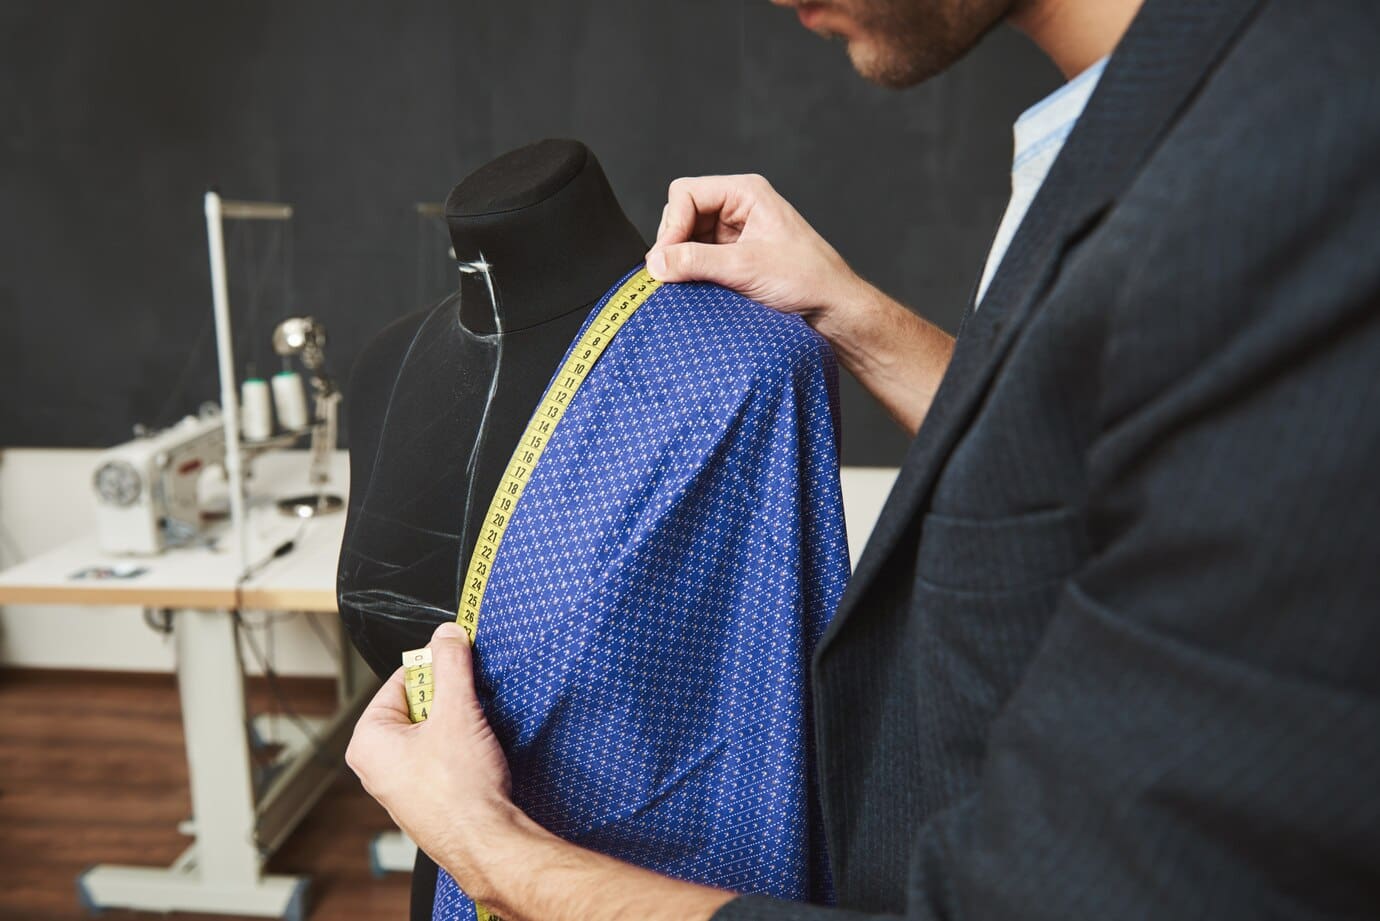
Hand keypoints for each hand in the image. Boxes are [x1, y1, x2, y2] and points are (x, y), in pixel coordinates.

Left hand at [346, 622, 516, 888]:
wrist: (486, 843)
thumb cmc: (460, 791)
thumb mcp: (457, 712)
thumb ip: (451, 664)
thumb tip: (447, 634)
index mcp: (368, 740)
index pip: (401, 680)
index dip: (436, 669)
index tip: (459, 663)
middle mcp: (377, 764)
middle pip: (417, 705)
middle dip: (450, 700)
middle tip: (471, 706)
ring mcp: (400, 784)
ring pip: (432, 731)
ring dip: (459, 724)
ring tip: (476, 735)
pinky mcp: (425, 797)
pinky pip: (441, 756)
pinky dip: (462, 749)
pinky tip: (477, 757)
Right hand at [644, 174, 866, 325]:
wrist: (833, 308)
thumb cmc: (806, 278)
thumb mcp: (745, 268)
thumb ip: (696, 262)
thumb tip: (655, 263)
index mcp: (745, 192)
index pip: (686, 194)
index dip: (671, 225)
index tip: (666, 259)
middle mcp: (738, 206)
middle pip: (681, 214)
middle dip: (674, 243)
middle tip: (672, 275)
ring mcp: (734, 232)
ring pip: (686, 238)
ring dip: (682, 261)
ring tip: (687, 285)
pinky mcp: (733, 256)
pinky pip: (698, 257)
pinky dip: (691, 273)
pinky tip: (696, 289)